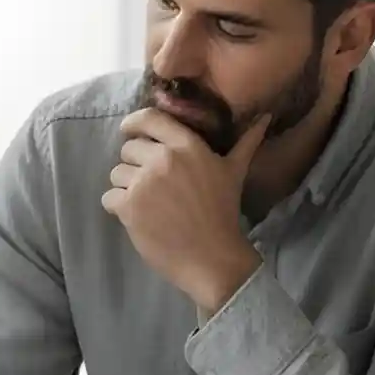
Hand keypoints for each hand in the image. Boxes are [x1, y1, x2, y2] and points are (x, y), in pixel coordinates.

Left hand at [101, 109, 269, 315]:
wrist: (212, 257)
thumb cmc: (223, 213)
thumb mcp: (234, 172)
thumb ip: (246, 143)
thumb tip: (265, 117)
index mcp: (187, 146)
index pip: (149, 118)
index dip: (133, 123)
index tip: (129, 131)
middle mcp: (163, 159)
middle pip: (128, 149)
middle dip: (135, 165)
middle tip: (152, 185)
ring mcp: (144, 182)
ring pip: (116, 174)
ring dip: (126, 187)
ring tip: (148, 204)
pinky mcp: (128, 206)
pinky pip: (108, 197)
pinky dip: (118, 207)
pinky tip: (138, 217)